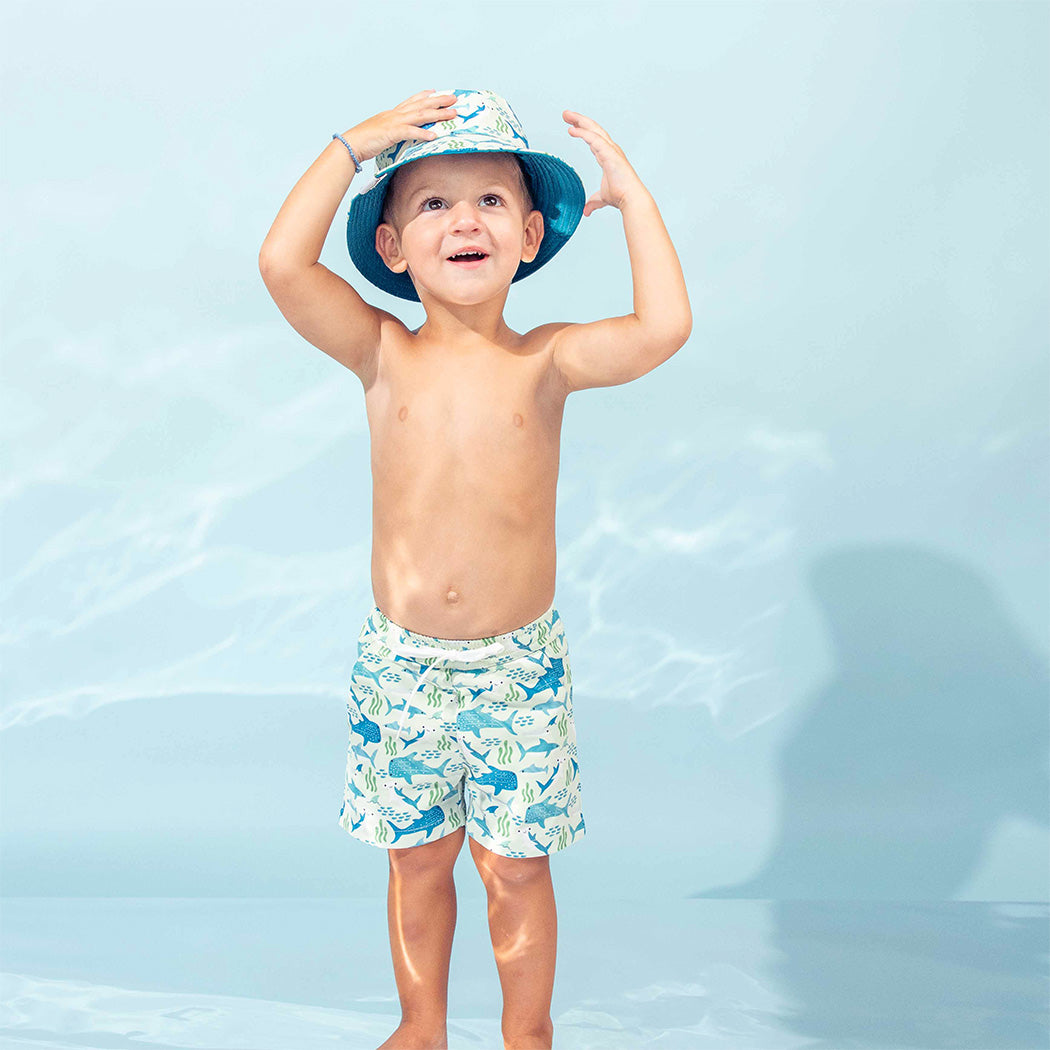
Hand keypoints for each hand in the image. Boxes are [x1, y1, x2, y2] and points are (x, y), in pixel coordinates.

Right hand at [342, 90, 458, 163]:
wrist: (351, 144)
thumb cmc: (364, 142)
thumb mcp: (382, 134)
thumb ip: (393, 133)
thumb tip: (400, 136)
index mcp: (391, 114)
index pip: (411, 101)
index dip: (424, 96)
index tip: (435, 91)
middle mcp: (394, 115)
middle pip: (420, 105)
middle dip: (439, 101)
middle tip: (454, 98)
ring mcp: (393, 122)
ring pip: (420, 116)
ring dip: (437, 114)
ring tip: (452, 114)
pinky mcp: (391, 133)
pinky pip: (410, 132)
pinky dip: (422, 133)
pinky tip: (434, 135)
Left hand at [563, 110, 645, 215]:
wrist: (631, 199)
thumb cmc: (620, 197)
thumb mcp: (601, 198)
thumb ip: (593, 202)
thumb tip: (586, 211)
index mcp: (608, 156)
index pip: (593, 139)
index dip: (583, 132)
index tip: (572, 127)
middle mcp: (610, 150)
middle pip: (593, 130)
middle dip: (579, 121)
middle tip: (566, 114)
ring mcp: (611, 150)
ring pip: (593, 130)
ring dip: (579, 121)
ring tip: (566, 115)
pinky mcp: (609, 153)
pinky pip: (594, 139)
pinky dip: (582, 133)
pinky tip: (572, 130)